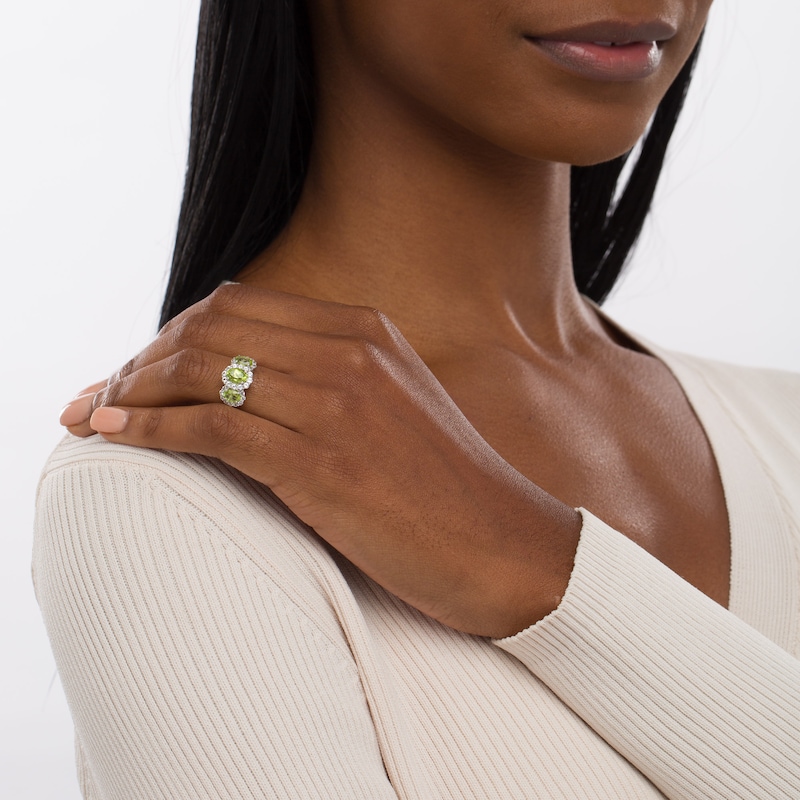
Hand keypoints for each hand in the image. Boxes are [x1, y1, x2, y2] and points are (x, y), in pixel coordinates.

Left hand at [59, 284, 579, 636]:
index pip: (239, 306)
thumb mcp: (394, 407)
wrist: (505, 547)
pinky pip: (211, 428)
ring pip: (200, 369)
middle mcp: (349, 352)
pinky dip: (150, 429)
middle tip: (106, 393)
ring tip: (97, 416)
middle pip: (209, 326)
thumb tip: (253, 385)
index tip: (142, 368)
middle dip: (142, 357)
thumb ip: (332, 380)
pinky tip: (117, 437)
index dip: (175, 332)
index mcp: (367, 330)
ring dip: (132, 390)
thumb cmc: (446, 488)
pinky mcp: (322, 463)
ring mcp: (337, 403)